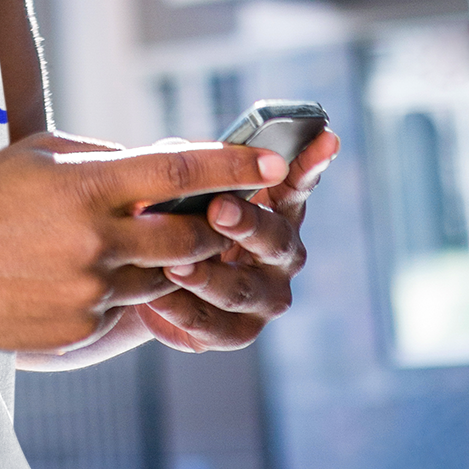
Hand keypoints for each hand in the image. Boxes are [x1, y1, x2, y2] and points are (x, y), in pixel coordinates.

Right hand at [0, 134, 287, 355]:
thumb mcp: (42, 155)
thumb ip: (106, 159)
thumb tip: (162, 164)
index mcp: (88, 185)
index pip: (179, 170)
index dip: (234, 166)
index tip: (275, 164)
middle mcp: (98, 239)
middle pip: (188, 236)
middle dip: (208, 226)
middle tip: (215, 218)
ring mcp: (90, 288)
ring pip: (162, 278)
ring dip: (162, 262)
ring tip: (129, 245)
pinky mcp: (80, 327)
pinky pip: (124, 310)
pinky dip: (119, 291)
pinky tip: (78, 276)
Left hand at [137, 129, 339, 352]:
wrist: (144, 272)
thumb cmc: (173, 212)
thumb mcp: (178, 180)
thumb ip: (186, 163)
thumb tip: (182, 153)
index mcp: (275, 207)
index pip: (296, 182)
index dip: (310, 162)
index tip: (324, 137)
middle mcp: (281, 252)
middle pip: (275, 239)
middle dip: (247, 223)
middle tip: (217, 209)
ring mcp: (266, 296)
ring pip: (243, 290)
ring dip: (208, 276)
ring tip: (173, 266)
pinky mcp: (237, 331)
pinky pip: (214, 326)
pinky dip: (182, 311)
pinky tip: (156, 298)